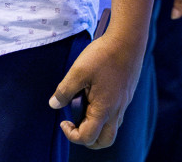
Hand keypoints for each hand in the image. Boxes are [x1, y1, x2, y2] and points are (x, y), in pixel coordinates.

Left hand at [49, 31, 145, 148]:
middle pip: (104, 141)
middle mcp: (116, 111)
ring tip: (81, 109)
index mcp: (104, 109)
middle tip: (73, 125)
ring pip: (111, 129)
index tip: (63, 120)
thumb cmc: (103, 55)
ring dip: (95, 128)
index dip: (71, 134)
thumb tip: (54, 105)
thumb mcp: (78, 71)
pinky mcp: (125, 96)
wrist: (127, 40)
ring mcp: (123, 104)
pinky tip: (92, 97)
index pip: (87, 137)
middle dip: (87, 139)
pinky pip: (115, 116)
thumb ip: (64, 91)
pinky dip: (102, 116)